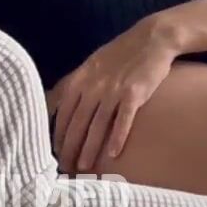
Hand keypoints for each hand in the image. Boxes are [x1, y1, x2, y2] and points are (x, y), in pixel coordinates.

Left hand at [46, 17, 179, 173]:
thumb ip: (75, 83)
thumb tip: (55, 103)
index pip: (62, 113)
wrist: (153, 38)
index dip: (57, 135)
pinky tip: (113, 153)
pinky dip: (117, 137)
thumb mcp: (92, 63)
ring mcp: (114, 90)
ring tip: (84, 167)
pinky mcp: (134, 93)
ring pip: (97, 125)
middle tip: (65, 167)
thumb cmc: (122, 52)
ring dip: (89, 148)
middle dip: (69, 148)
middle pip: (77, 123)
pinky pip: (123, 119)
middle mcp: (94, 86)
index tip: (54, 153)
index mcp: (80, 79)